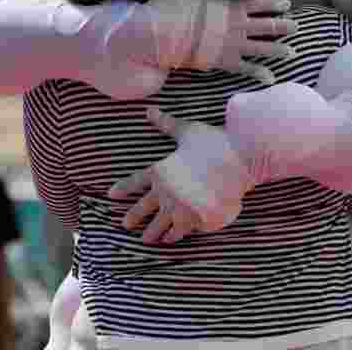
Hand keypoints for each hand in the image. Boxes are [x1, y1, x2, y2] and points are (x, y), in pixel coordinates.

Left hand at [107, 108, 255, 242]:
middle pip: (144, 208)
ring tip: (146, 240)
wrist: (239, 161)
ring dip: (153, 233)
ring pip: (161, 225)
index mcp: (160, 170)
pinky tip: (173, 239)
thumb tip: (148, 110)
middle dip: (134, 217)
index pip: (135, 181)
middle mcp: (166, 192)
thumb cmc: (213, 142)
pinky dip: (176, 235)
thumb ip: (167, 125)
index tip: (111, 195)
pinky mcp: (197, 219)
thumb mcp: (188, 131)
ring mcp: (181, 208)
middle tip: (125, 225)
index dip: (123, 188)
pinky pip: (182, 231)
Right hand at [143, 0, 297, 83]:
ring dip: (278, 50)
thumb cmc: (172, 8)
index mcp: (230, 7)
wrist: (159, 36)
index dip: (274, 3)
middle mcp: (236, 27)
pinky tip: (270, 78)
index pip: (259, 3)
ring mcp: (232, 46)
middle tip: (296, 27)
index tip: (287, 4)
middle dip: (283, 27)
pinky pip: (246, 69)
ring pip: (263, 48)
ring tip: (292, 52)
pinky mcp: (223, 63)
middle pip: (267, 27)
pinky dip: (259, 73)